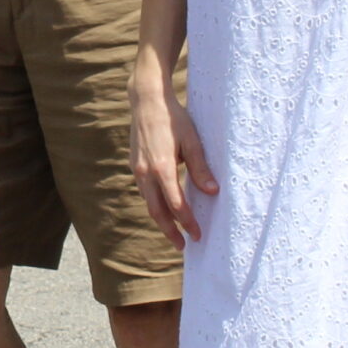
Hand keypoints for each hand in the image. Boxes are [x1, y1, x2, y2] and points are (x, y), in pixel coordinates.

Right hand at [129, 81, 217, 248]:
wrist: (147, 101)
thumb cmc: (173, 118)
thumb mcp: (193, 141)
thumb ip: (200, 168)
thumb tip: (212, 192)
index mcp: (162, 168)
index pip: (176, 205)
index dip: (187, 222)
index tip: (197, 235)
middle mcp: (146, 173)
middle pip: (157, 212)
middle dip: (170, 231)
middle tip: (183, 246)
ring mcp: (137, 169)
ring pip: (149, 202)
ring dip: (161, 219)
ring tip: (174, 230)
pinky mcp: (135, 165)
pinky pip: (145, 191)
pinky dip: (155, 203)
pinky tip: (164, 206)